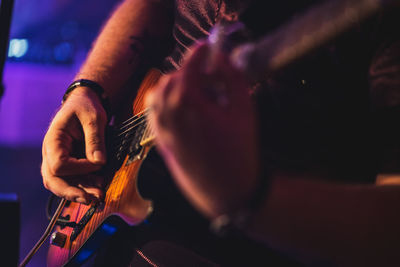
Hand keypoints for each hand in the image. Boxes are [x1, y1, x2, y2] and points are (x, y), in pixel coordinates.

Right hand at [41, 87, 106, 203]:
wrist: (85, 102)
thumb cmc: (86, 106)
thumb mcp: (94, 118)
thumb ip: (95, 139)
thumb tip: (99, 162)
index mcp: (54, 140)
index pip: (59, 165)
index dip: (79, 169)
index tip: (98, 163)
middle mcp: (51, 153)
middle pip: (53, 180)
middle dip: (72, 192)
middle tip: (92, 199)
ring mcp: (58, 160)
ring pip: (61, 184)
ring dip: (80, 192)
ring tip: (99, 196)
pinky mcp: (69, 164)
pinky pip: (71, 180)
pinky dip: (84, 187)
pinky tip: (98, 189)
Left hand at [148, 43, 259, 217]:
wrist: (227, 192)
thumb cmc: (239, 153)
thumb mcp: (244, 110)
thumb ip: (232, 78)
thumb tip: (221, 59)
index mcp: (188, 104)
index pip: (188, 67)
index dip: (198, 53)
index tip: (207, 46)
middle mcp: (168, 115)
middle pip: (172, 78)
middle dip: (189, 70)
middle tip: (210, 74)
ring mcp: (162, 130)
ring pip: (159, 94)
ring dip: (175, 85)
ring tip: (198, 91)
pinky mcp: (161, 142)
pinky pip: (155, 113)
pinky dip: (165, 101)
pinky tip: (184, 107)